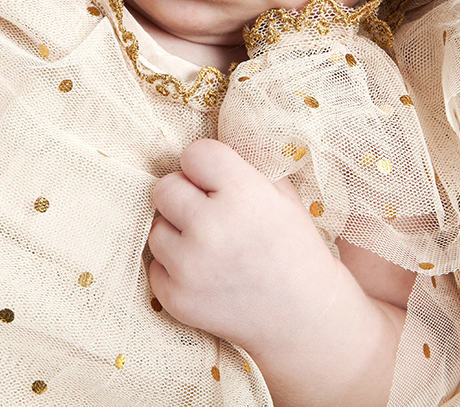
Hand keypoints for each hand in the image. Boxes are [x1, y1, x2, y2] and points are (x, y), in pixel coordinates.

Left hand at [148, 138, 340, 354]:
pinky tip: (204, 272)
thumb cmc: (294, 249)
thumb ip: (246, 164)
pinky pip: (155, 265)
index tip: (216, 181)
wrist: (304, 318)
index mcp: (243, 194)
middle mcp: (211, 228)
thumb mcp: (283, 196)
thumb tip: (209, 141)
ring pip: (156, 227)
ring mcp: (190, 267)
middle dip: (184, 196)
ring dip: (177, 232)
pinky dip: (173, 267)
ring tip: (210, 246)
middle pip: (164, 187)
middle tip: (208, 212)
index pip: (194, 154)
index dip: (205, 166)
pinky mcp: (175, 298)